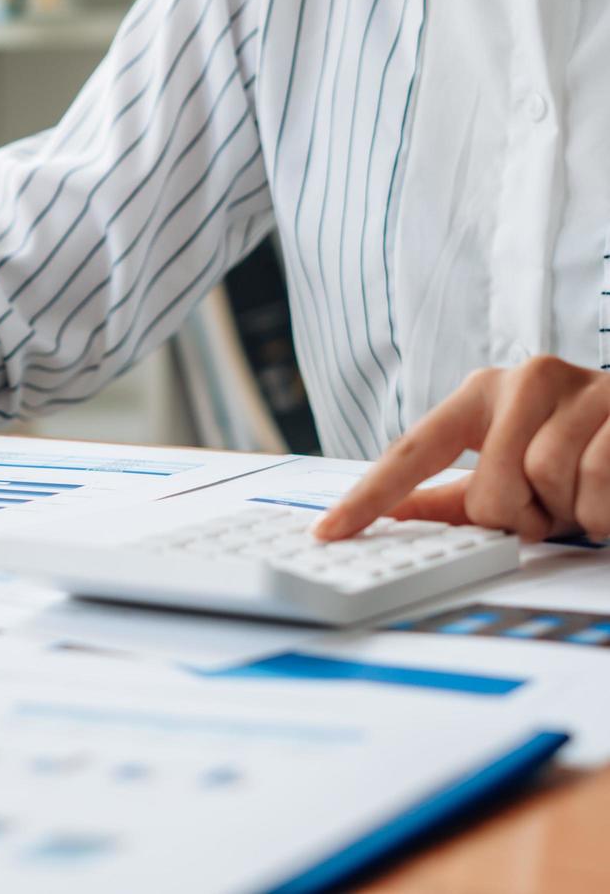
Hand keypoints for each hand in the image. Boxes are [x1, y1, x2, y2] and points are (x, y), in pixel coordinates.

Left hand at [315, 356, 609, 542]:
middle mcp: (526, 378)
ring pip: (547, 485)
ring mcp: (581, 387)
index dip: (369, 496)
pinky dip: (607, 510)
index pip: (412, 451)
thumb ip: (453, 495)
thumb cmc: (583, 452)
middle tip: (551, 505)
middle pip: (490, 488)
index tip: (329, 531)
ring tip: (588, 491)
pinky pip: (598, 484)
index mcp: (483, 392)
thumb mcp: (515, 471)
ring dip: (573, 512)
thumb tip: (392, 513)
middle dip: (524, 515)